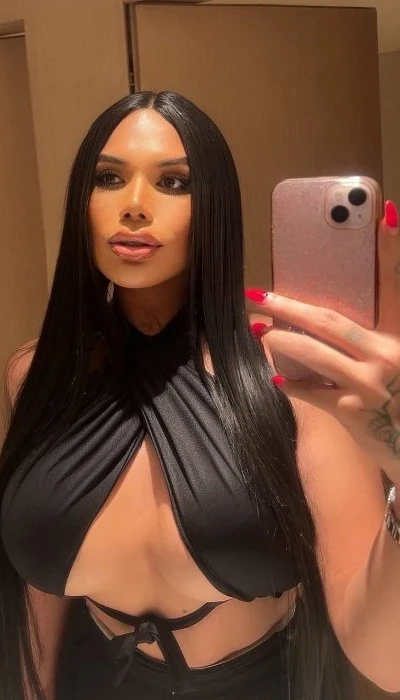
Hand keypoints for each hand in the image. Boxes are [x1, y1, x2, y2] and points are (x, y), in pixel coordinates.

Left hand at [246, 201, 399, 483]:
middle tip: (259, 294)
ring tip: (260, 330)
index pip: (395, 284)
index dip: (391, 247)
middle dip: (290, 306)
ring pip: (314, 354)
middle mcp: (389, 355)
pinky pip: (311, 391)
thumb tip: (325, 317)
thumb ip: (376, 335)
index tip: (383, 211)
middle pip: (331, 321)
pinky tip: (277, 378)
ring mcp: (369, 385)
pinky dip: (291, 383)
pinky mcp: (352, 412)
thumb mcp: (397, 359)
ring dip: (281, 340)